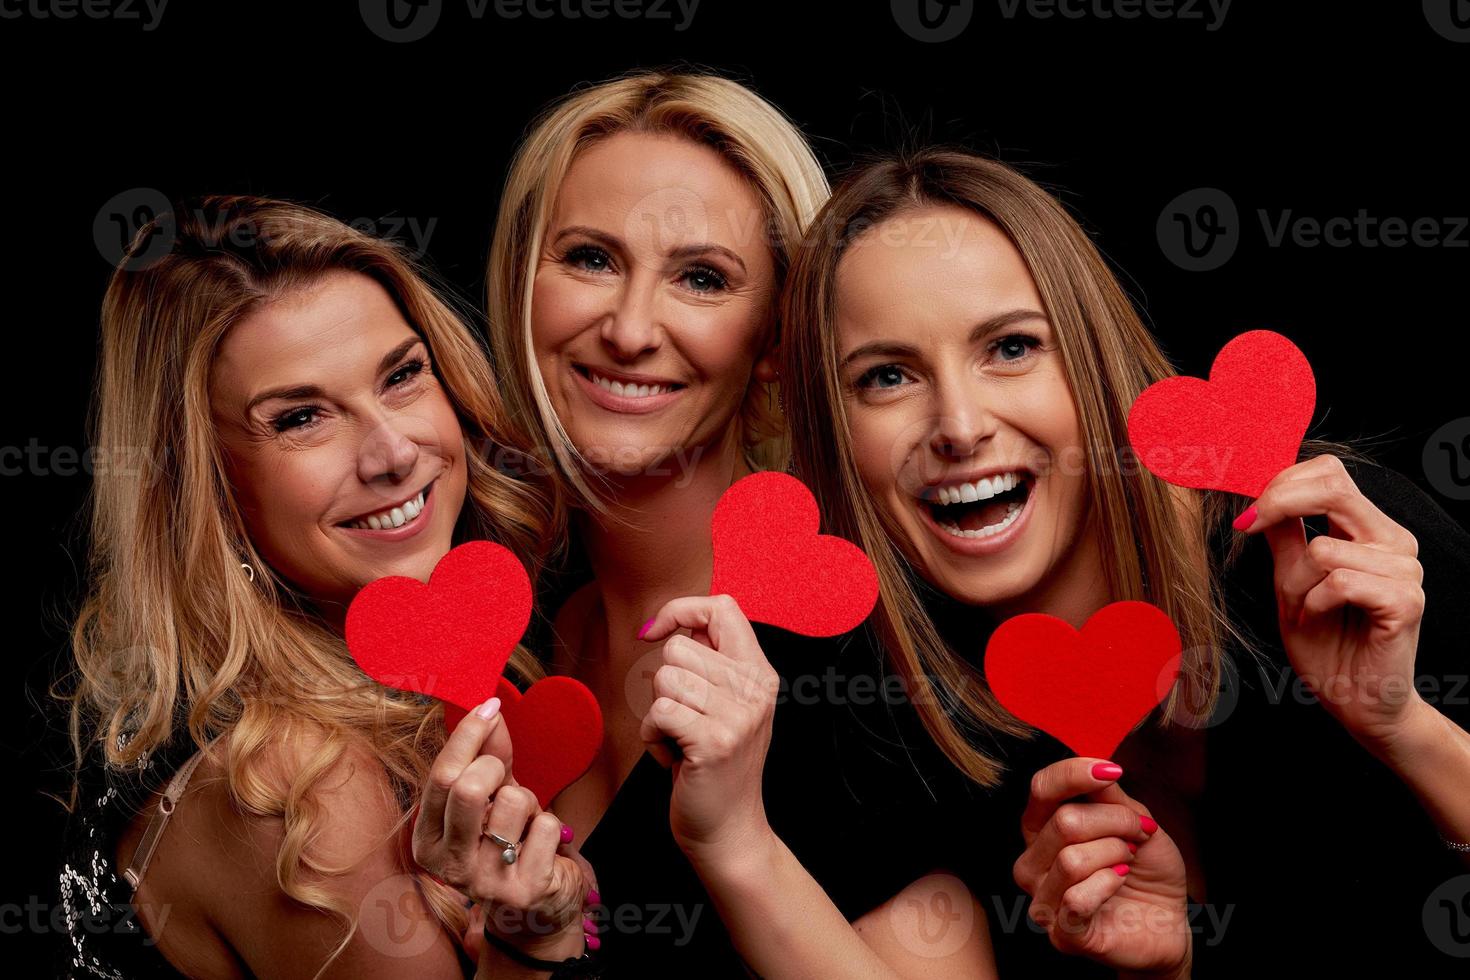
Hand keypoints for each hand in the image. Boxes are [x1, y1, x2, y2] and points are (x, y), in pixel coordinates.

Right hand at [412, 697, 594, 960]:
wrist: (538, 907)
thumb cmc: (509, 842)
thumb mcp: (493, 797)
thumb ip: (489, 754)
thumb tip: (488, 706)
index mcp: (428, 841)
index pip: (441, 776)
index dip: (468, 735)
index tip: (488, 706)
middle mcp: (448, 866)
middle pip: (468, 787)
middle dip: (496, 766)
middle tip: (506, 777)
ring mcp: (486, 882)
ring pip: (513, 801)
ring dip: (530, 801)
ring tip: (526, 823)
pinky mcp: (525, 890)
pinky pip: (547, 825)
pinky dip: (552, 825)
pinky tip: (542, 847)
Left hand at [637, 594, 781, 867]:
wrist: (730, 831)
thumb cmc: (715, 766)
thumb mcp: (727, 705)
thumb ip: (711, 663)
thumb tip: (672, 622)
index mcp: (759, 672)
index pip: (722, 607)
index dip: (680, 610)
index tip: (655, 632)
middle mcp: (756, 689)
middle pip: (679, 647)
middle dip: (664, 684)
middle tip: (684, 720)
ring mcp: (739, 715)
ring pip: (665, 678)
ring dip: (658, 713)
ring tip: (680, 739)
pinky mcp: (715, 741)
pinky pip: (659, 712)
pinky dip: (652, 737)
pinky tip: (672, 756)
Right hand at [1013, 758, 1189, 974]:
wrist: (1168, 922)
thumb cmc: (1147, 871)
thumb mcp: (1135, 821)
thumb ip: (1109, 796)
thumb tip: (1096, 766)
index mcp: (1043, 829)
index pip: (1041, 789)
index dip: (1074, 773)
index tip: (1113, 771)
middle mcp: (1033, 862)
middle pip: (1065, 822)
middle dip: (1116, 823)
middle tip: (1138, 835)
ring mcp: (1043, 900)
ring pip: (1072, 860)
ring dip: (1116, 856)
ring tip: (1128, 863)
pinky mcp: (1062, 934)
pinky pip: (1077, 899)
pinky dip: (1108, 886)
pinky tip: (1119, 884)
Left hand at [1236, 454, 1426, 747]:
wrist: (1353, 699)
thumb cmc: (1324, 641)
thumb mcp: (1290, 580)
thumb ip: (1283, 535)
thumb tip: (1259, 492)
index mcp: (1368, 529)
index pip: (1329, 473)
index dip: (1281, 480)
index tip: (1244, 507)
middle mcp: (1393, 541)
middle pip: (1333, 487)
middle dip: (1279, 504)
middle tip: (1248, 527)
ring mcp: (1405, 570)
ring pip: (1323, 549)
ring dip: (1297, 584)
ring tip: (1308, 610)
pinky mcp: (1407, 601)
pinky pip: (1340, 582)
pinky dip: (1316, 603)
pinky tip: (1324, 620)